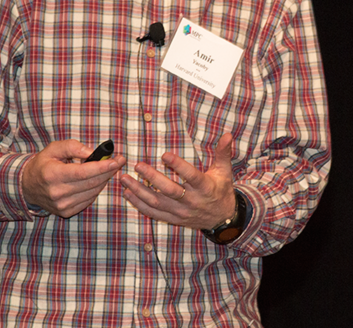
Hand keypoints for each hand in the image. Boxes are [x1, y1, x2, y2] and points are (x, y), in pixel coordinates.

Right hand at [22, 139, 125, 217]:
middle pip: (92, 182)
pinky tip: (95, 180)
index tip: (116, 160)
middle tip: (118, 161)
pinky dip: (96, 189)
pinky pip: (89, 199)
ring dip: (104, 179)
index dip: (102, 167)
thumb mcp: (54, 148)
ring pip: (93, 192)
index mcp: (53, 175)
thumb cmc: (44, 164)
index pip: (83, 172)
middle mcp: (57, 193)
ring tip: (108, 169)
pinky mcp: (66, 212)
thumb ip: (73, 147)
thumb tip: (92, 152)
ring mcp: (62, 205)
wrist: (27, 186)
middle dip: (109, 171)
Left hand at [120, 133, 235, 229]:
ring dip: (139, 191)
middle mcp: (192, 201)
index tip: (164, 154)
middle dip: (152, 178)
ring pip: (157, 202)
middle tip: (138, 165)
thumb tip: (228, 134)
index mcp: (205, 188)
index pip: (192, 176)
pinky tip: (127, 194)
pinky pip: (154, 213)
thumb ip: (223, 152)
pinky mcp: (174, 219)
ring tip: (124, 179)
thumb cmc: (221, 189)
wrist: (223, 217)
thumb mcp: (224, 171)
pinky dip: (139, 204)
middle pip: (170, 190)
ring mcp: (181, 212)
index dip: (179, 166)